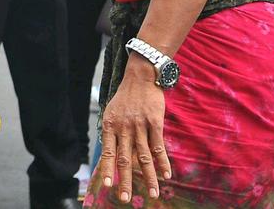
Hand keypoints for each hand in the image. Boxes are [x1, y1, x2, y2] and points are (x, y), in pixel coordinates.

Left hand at [94, 58, 171, 203]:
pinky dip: (162, 161)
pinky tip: (166, 174)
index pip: (107, 152)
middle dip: (126, 181)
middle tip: (126, 199)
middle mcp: (124, 128)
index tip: (108, 186)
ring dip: (149, 177)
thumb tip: (111, 157)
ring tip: (153, 194)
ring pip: (144, 157)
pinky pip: (158, 146)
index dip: (107, 170)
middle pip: (125, 159)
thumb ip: (112, 134)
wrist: (140, 77)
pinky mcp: (154, 123)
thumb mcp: (111, 114)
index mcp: (110, 126)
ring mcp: (139, 126)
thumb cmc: (125, 99)